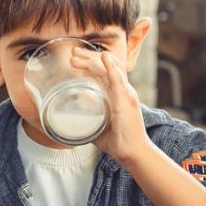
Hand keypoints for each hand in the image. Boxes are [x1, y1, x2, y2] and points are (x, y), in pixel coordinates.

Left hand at [70, 47, 152, 164]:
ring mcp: (126, 94)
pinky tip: (104, 58)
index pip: (104, 73)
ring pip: (110, 69)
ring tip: (76, 55)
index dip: (90, 64)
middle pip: (106, 67)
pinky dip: (111, 67)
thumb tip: (72, 123)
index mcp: (118, 95)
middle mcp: (123, 91)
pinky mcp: (125, 100)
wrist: (133, 152)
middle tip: (73, 52)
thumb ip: (88, 122)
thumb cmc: (119, 142)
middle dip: (88, 58)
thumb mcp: (98, 128)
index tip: (75, 60)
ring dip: (93, 60)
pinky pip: (118, 80)